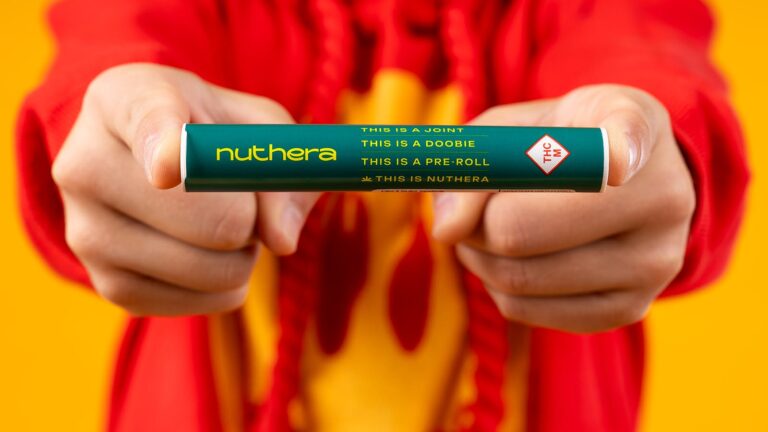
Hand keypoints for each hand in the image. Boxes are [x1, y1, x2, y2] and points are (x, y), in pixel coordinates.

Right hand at [52, 64, 320, 315]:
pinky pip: (205, 301)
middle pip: (204, 219)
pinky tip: (207, 252)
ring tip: (220, 221)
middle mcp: (85, 165)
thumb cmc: (211, 134)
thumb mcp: (257, 125)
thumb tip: (281, 239)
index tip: (168, 169)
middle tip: (241, 197)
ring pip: (212, 269)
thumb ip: (281, 166)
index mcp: (124, 98)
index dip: (162, 146)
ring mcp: (86, 232)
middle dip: (248, 216)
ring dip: (242, 253)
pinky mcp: (108, 285)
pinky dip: (228, 284)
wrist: (150, 164)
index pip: (145, 121)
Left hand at [432, 85, 695, 332]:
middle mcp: (663, 197)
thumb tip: (446, 229)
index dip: (614, 156)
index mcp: (635, 125)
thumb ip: (476, 164)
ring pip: (517, 279)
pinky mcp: (631, 308)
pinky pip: (526, 310)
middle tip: (470, 210)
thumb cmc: (559, 142)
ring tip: (490, 229)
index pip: (628, 140)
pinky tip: (515, 259)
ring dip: (479, 256)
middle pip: (521, 231)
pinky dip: (499, 287)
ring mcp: (654, 262)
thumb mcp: (515, 129)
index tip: (612, 164)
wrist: (624, 181)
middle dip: (474, 224)